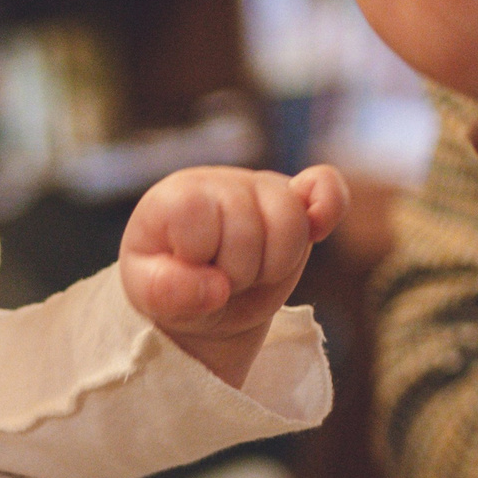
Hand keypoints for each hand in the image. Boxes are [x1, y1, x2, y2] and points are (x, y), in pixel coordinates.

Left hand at [121, 164, 346, 386]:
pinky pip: (326, 186)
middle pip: (248, 229)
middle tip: (220, 280)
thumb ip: (163, 291)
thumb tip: (215, 288)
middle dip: (237, 273)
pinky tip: (319, 228)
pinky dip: (330, 204)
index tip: (185, 271)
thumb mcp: (148, 294)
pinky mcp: (296, 202)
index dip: (198, 258)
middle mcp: (219, 183)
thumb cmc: (169, 284)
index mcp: (174, 197)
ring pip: (291, 221)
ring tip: (250, 273)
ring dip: (274, 265)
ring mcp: (260, 189)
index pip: (197, 216)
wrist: (202, 294)